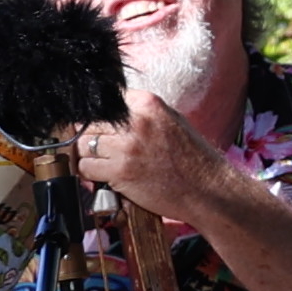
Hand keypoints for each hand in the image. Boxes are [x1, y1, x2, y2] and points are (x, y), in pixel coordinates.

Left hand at [62, 98, 251, 238]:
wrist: (208, 190)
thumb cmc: (193, 160)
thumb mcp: (172, 121)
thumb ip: (143, 114)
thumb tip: (112, 115)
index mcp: (148, 104)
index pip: (104, 101)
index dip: (98, 116)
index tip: (99, 127)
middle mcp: (136, 121)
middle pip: (89, 122)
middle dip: (90, 136)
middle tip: (98, 149)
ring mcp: (126, 146)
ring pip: (83, 144)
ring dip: (88, 155)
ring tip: (102, 163)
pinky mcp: (120, 171)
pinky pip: (86, 167)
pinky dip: (90, 174)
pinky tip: (104, 177)